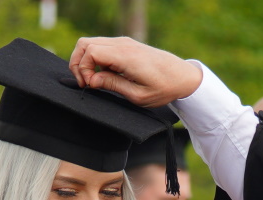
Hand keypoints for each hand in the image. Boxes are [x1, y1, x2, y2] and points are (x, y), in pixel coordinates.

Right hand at [69, 37, 203, 107]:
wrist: (184, 77)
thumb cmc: (164, 88)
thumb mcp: (138, 95)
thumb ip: (113, 85)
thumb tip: (91, 81)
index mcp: (126, 55)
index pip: (90, 51)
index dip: (83, 68)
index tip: (89, 85)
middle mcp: (123, 44)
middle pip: (85, 43)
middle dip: (78, 63)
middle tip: (85, 82)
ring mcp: (124, 42)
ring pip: (91, 43)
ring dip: (86, 61)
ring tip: (93, 80)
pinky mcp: (126, 45)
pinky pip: (102, 46)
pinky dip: (95, 59)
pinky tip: (103, 74)